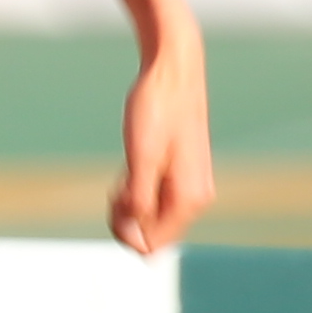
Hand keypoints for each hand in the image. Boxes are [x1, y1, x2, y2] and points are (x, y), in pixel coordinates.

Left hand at [114, 25, 219, 253]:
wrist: (173, 68)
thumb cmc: (156, 109)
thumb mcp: (140, 159)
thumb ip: (138, 202)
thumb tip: (137, 242)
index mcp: (189, 200)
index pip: (151, 244)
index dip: (123, 229)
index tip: (114, 197)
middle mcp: (197, 198)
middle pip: (154, 233)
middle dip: (128, 217)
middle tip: (117, 185)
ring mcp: (193, 185)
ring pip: (154, 215)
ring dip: (132, 202)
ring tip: (125, 172)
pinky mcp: (186, 172)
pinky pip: (158, 197)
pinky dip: (140, 188)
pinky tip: (134, 166)